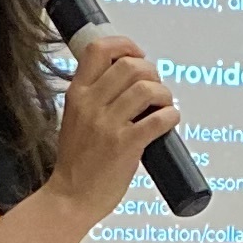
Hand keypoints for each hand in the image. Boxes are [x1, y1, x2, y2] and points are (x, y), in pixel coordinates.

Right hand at [50, 31, 179, 227]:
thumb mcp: (74, 119)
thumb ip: (94, 97)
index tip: (138, 54)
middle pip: (130, 66)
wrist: (70, 198)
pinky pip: (159, 119)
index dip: (125, 45)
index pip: (99, 49)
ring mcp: (107, 125)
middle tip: (155, 88)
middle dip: (152, 72)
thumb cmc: (76, 162)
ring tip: (163, 106)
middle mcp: (90, 104)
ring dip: (164, 94)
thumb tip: (127, 81)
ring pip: (147, 89)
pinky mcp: (126, 145)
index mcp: (76, 94)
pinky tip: (169, 121)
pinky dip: (171, 116)